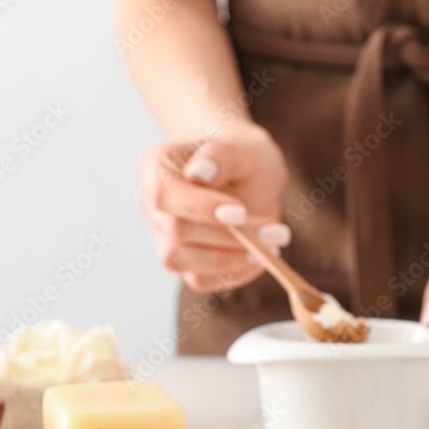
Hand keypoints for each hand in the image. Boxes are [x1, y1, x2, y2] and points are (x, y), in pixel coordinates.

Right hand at [137, 122, 290, 293]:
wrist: (250, 177)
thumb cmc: (244, 157)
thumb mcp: (243, 148)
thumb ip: (221, 154)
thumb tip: (198, 173)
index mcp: (156, 167)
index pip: (166, 194)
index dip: (200, 208)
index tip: (240, 213)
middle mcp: (152, 204)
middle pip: (177, 230)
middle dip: (229, 236)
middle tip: (276, 232)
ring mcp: (163, 237)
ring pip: (182, 261)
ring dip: (230, 259)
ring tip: (271, 247)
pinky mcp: (184, 264)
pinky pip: (200, 280)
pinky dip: (233, 274)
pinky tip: (260, 258)